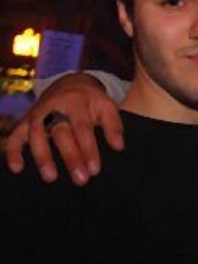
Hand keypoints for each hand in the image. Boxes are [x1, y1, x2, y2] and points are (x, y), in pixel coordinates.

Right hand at [5, 73, 123, 184]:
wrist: (70, 84)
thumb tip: (118, 146)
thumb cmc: (91, 102)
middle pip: (60, 133)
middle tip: (80, 179)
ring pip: (36, 135)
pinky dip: (13, 152)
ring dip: (42, 157)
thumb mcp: (107, 107)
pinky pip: (15, 136)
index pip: (82, 128)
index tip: (95, 170)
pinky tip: (17, 169)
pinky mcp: (26, 121)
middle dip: (70, 157)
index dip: (88, 149)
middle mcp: (54, 107)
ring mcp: (37, 114)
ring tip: (51, 178)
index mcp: (76, 103)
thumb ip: (114, 125)